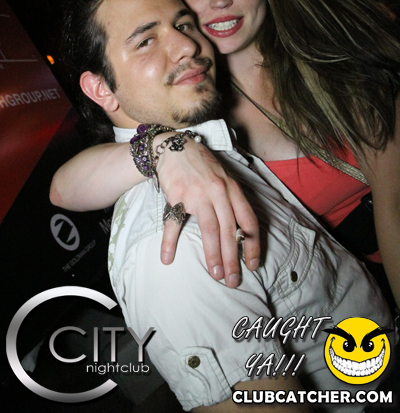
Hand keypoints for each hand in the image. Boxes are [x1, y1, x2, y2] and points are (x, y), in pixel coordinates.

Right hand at [156, 137, 259, 287]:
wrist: (176, 147)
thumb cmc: (203, 165)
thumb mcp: (224, 178)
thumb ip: (233, 201)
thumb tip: (243, 230)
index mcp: (232, 189)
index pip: (247, 220)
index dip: (252, 244)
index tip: (253, 264)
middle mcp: (218, 192)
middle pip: (229, 230)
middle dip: (232, 258)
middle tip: (232, 280)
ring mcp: (197, 194)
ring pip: (209, 229)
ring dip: (213, 254)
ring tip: (215, 274)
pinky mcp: (176, 195)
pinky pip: (174, 223)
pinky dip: (169, 242)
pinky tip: (167, 258)